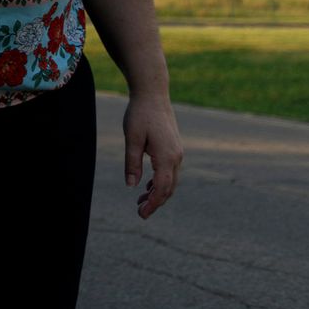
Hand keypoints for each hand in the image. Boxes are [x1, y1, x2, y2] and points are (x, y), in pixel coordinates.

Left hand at [123, 93, 183, 219]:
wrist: (153, 94)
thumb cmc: (139, 114)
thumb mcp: (131, 139)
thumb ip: (132, 163)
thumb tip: (132, 186)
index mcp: (167, 157)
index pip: (162, 188)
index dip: (153, 203)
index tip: (141, 214)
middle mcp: (176, 157)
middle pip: (168, 188)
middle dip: (156, 202)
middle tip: (140, 213)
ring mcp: (177, 152)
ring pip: (170, 180)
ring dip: (157, 192)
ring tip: (140, 201)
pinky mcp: (174, 148)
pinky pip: (170, 171)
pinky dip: (160, 181)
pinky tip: (147, 185)